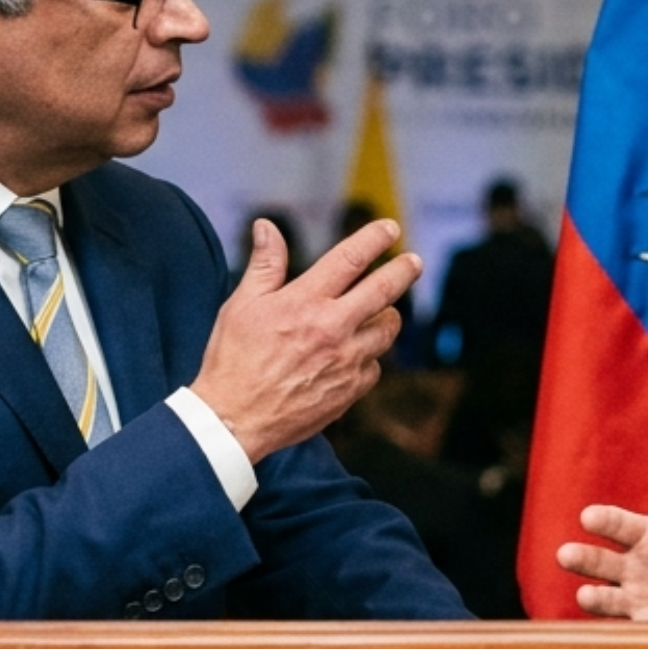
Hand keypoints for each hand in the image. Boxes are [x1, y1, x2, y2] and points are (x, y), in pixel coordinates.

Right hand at [191, 217, 419, 462]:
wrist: (234, 421)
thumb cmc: (233, 360)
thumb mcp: (241, 305)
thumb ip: (264, 265)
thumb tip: (266, 227)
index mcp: (305, 302)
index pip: (350, 259)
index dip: (374, 239)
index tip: (390, 228)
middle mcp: (332, 329)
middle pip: (384, 291)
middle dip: (404, 271)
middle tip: (414, 262)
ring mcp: (346, 361)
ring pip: (386, 330)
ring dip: (386, 316)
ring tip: (380, 311)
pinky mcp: (351, 390)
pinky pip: (375, 366)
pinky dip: (369, 356)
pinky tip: (353, 355)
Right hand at [557, 449, 647, 619]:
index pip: (621, 525)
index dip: (605, 520)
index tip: (589, 517)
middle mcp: (634, 565)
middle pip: (600, 560)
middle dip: (582, 558)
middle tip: (565, 555)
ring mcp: (636, 597)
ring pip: (604, 595)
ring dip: (591, 597)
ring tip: (584, 596)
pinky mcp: (645, 626)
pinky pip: (624, 627)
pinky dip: (614, 628)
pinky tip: (608, 631)